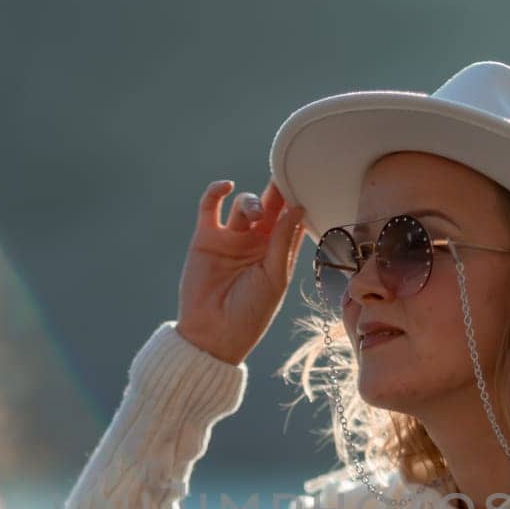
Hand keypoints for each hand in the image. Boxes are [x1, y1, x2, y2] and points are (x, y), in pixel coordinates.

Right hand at [175, 176, 308, 365]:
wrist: (213, 333)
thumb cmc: (250, 312)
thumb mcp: (274, 276)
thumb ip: (282, 241)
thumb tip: (297, 208)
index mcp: (276, 253)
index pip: (289, 220)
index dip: (295, 201)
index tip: (304, 182)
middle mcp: (255, 243)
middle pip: (269, 206)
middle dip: (276, 191)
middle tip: (283, 175)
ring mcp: (230, 239)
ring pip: (244, 204)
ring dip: (251, 201)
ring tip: (255, 213)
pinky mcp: (205, 238)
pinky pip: (210, 207)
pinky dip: (216, 191)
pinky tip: (227, 186)